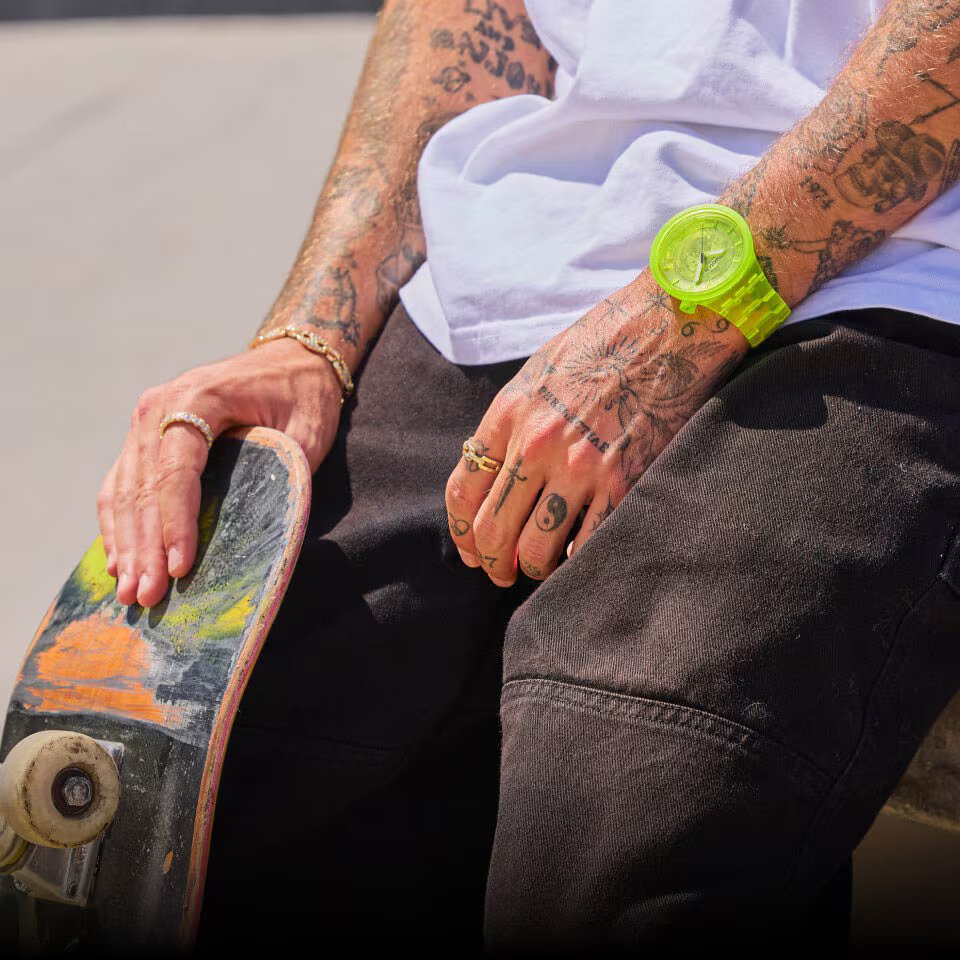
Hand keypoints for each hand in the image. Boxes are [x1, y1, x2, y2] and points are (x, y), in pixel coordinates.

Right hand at [98, 339, 343, 607]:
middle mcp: (160, 405)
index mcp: (198, 397)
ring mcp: (146, 419)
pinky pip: (122, 484)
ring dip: (125, 545)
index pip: (177, 471)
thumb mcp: (306, 432)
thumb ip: (283, 473)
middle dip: (144, 547)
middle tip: (147, 598)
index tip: (179, 568)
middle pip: (143, 486)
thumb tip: (262, 534)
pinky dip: (118, 525)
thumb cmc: (303, 397)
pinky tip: (119, 562)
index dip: (176, 523)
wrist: (291, 359)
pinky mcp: (145, 435)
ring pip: (125, 489)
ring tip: (130, 594)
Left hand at [444, 272, 747, 585]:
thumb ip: (514, 422)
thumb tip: (498, 471)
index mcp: (509, 413)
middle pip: (492, 531)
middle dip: (492, 564)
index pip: (463, 491)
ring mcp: (579, 466)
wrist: (670, 322)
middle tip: (501, 574)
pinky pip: (588, 545)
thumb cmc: (604, 342)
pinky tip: (580, 559)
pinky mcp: (624, 481)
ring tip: (541, 570)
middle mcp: (536, 444)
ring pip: (536, 550)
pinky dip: (579, 563)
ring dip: (533, 570)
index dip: (462, 534)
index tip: (470, 551)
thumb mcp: (539, 372)